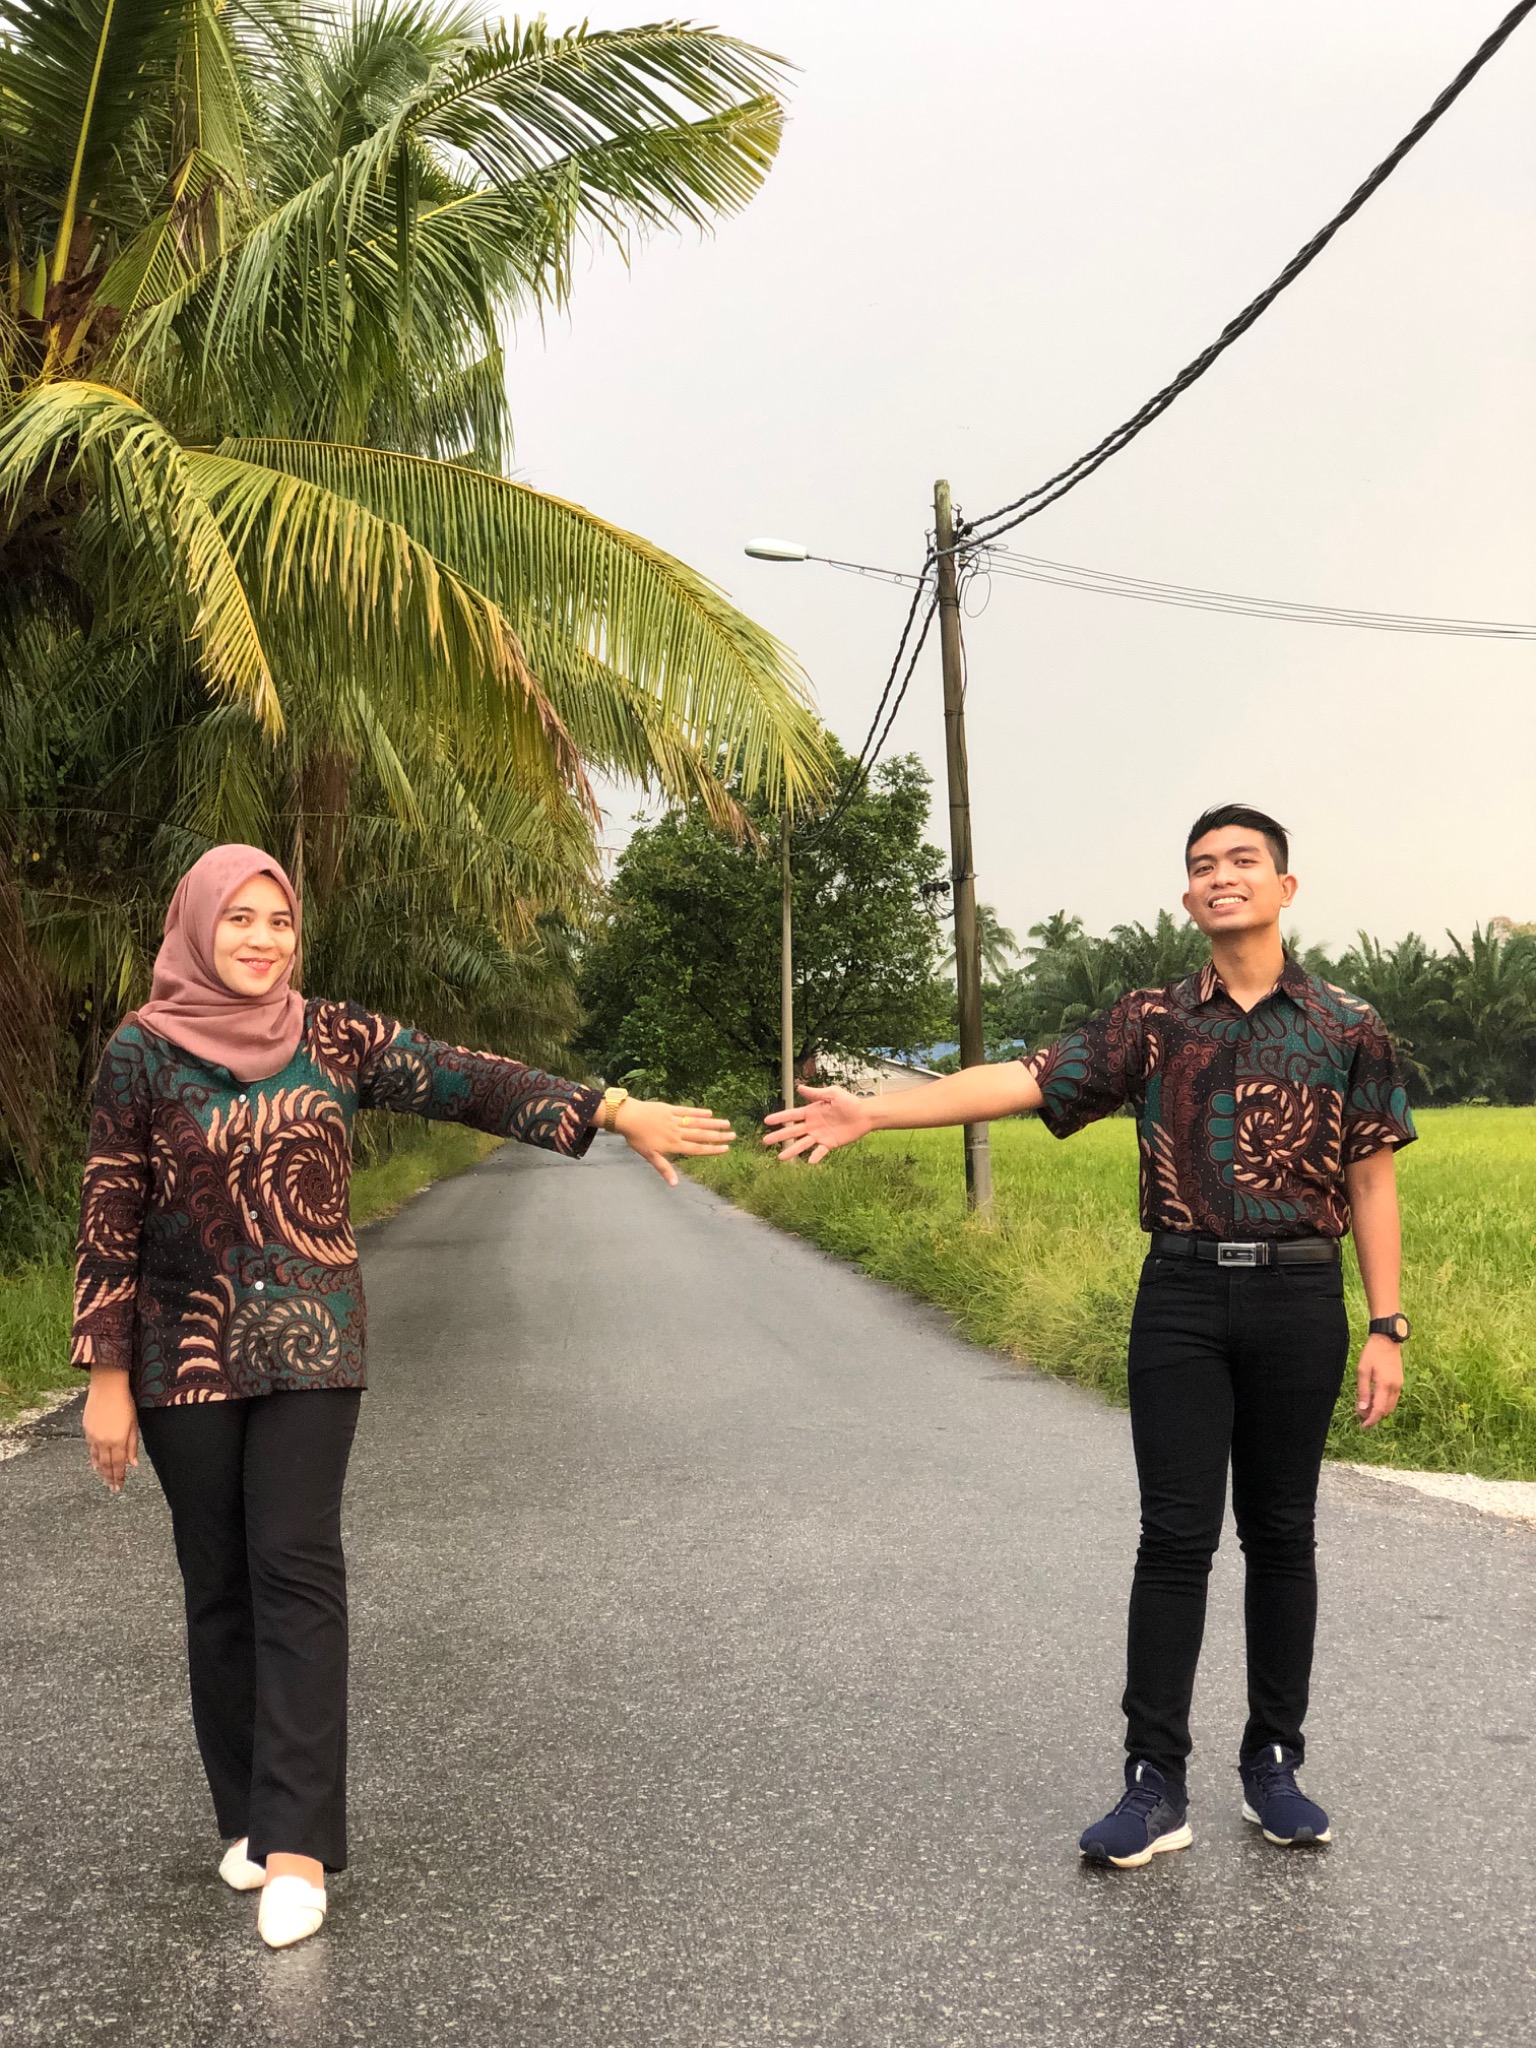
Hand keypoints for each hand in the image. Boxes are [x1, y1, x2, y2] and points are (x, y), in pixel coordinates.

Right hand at [83, 1368, 138, 1491]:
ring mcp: (93, 1436)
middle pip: (106, 1465)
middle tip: (112, 1489)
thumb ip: (132, 1445)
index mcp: (117, 1440)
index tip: (119, 1488)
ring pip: (97, 1459)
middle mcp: (103, 1441)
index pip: (118, 1465)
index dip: (119, 1477)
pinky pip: (91, 1449)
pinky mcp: (87, 1430)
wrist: (106, 1387)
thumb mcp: (133, 1424)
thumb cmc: (125, 1403)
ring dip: (101, 1471)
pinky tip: (95, 1464)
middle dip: (110, 1478)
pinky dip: (93, 1459)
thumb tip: (133, 1464)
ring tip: (104, 1480)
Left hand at [612, 1099, 734, 1185]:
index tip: (726, 1148)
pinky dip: (698, 1112)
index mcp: (673, 1145)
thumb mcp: (650, 1156)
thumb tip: (675, 1185)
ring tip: (727, 1123)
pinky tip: (709, 1112)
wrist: (628, 1117)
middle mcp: (677, 1132)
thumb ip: (664, 1169)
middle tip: (733, 1135)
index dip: (712, 1149)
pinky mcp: (670, 1109)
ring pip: (697, 1122)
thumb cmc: (637, 1139)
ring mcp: (675, 1120)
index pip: (697, 1148)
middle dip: (718, 1135)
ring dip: (713, 1123)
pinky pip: (687, 1111)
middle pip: (701, 1135)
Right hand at [762, 1083, 874, 1163]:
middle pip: (792, 1131)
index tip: (766, 1121)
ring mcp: (820, 1135)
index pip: (791, 1115)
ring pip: (802, 1144)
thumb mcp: (833, 1093)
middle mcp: (812, 1125)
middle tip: (765, 1141)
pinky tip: (808, 1162)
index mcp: (811, 1112)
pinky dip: (814, 1157)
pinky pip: (820, 1152)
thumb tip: (799, 1087)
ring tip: (780, 1158)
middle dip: (779, 1136)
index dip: (779, 1118)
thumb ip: (816, 1093)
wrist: (865, 1115)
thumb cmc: (850, 1102)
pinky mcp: (829, 1144)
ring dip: (791, 1150)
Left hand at [1355, 1332, 1403, 1428]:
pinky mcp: (1399, 1382)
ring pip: (1390, 1406)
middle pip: (1386, 1411)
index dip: (1371, 1420)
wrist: (1387, 1340)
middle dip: (1373, 1416)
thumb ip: (1363, 1391)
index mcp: (1385, 1385)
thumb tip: (1362, 1409)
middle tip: (1359, 1415)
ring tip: (1364, 1408)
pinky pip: (1392, 1399)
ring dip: (1379, 1410)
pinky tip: (1373, 1399)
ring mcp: (1399, 1385)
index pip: (1379, 1410)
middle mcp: (1395, 1388)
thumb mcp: (1363, 1371)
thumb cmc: (1372, 1354)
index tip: (1362, 1426)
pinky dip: (1383, 1403)